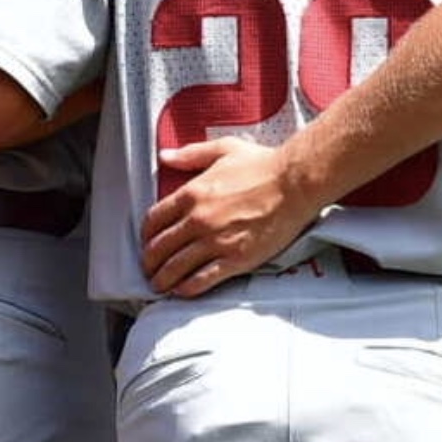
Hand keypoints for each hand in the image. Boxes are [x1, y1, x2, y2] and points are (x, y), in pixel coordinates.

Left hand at [142, 138, 321, 296]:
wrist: (295, 183)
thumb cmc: (263, 165)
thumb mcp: (223, 149)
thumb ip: (191, 154)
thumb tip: (165, 156)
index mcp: (192, 193)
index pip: (154, 220)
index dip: (146, 235)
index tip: (147, 242)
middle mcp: (198, 219)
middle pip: (160, 247)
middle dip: (150, 262)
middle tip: (149, 269)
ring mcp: (216, 241)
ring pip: (176, 267)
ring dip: (163, 280)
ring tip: (160, 285)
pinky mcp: (236, 259)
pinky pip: (203, 280)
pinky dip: (187, 289)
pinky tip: (182, 291)